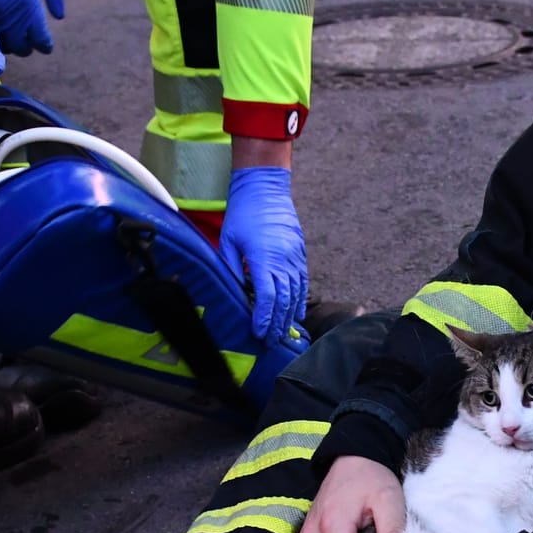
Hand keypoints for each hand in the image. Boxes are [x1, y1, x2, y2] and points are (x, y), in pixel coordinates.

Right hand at [0, 0, 64, 55]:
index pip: (40, 39)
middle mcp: (8, 13)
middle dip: (27, 46)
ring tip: (12, 36)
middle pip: (19, 47)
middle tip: (29, 42)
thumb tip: (59, 16)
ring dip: (8, 43)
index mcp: (28, 3)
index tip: (45, 45)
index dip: (44, 45)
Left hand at [221, 166, 307, 342]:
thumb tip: (232, 294)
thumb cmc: (243, 214)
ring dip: (289, 316)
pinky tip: (298, 314)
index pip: (266, 297)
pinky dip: (301, 300)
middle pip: (283, 301)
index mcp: (263, 258)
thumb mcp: (228, 241)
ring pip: (295, 294)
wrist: (266, 189)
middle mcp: (283, 261)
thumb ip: (230, 268)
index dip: (263, 318)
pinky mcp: (300, 254)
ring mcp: (294, 258)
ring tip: (282, 334)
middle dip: (276, 324)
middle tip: (269, 343)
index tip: (258, 333)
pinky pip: (303, 282)